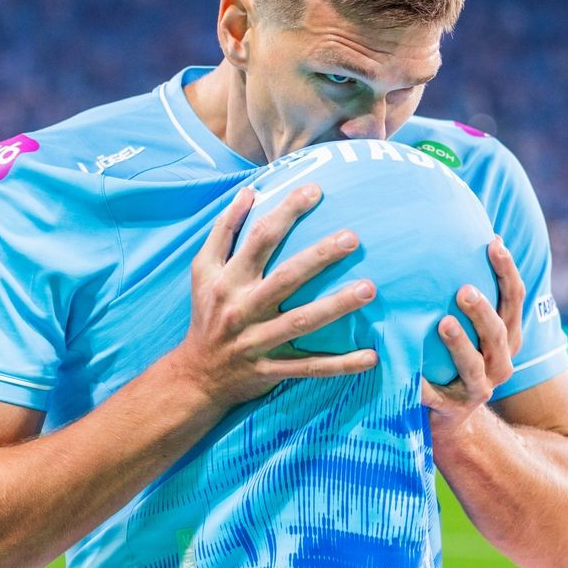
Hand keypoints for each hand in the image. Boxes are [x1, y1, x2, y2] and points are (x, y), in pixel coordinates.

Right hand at [169, 185, 378, 409]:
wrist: (196, 376)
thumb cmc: (207, 314)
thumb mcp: (203, 270)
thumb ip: (223, 230)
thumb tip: (248, 192)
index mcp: (228, 280)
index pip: (259, 238)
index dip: (286, 212)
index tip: (315, 191)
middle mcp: (243, 308)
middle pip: (286, 277)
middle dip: (319, 257)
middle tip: (352, 237)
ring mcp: (258, 341)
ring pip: (301, 321)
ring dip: (336, 306)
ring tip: (369, 288)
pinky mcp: (272, 370)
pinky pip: (310, 367)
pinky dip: (340, 365)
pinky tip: (371, 358)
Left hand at [421, 236, 525, 435]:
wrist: (451, 417)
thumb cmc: (456, 355)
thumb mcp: (471, 327)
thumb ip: (469, 292)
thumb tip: (454, 231)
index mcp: (507, 335)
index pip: (515, 299)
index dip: (507, 271)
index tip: (493, 242)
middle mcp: (500, 361)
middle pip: (498, 333)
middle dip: (482, 311)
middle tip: (463, 288)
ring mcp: (479, 387)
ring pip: (473, 365)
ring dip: (460, 343)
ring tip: (443, 322)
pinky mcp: (453, 409)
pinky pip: (436, 396)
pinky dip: (423, 386)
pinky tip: (409, 372)